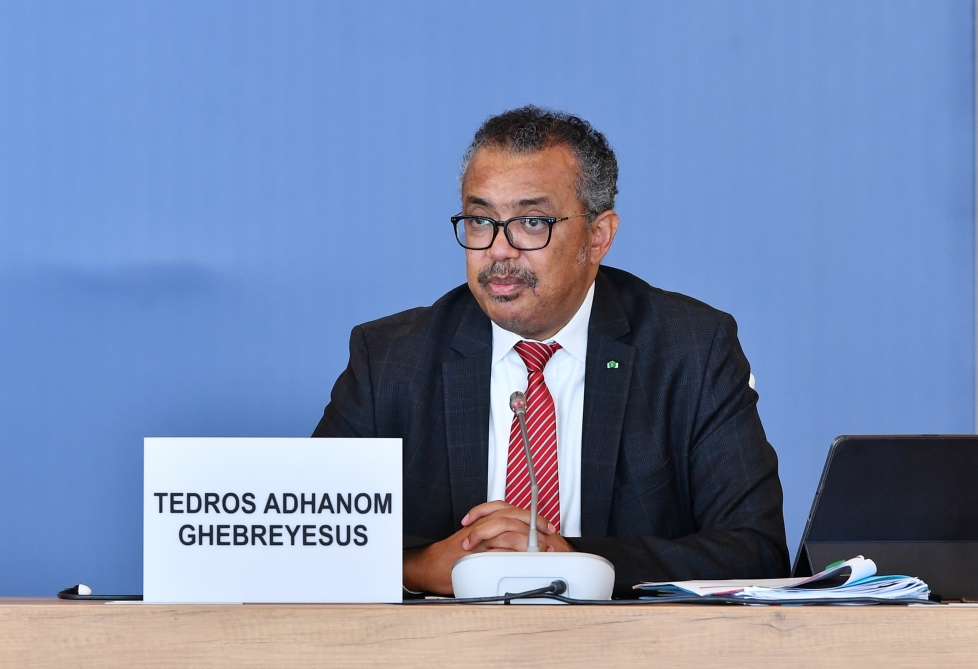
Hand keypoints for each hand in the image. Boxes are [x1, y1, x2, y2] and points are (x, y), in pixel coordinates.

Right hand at [402, 501, 572, 594]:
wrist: (431, 564)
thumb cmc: (453, 554)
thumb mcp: (478, 539)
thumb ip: (497, 537)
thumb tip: (524, 544)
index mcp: (486, 520)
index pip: (514, 511)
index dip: (534, 518)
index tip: (548, 528)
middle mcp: (483, 525)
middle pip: (513, 516)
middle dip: (535, 526)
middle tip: (548, 538)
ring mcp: (479, 539)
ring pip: (507, 530)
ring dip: (526, 540)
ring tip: (537, 550)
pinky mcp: (474, 553)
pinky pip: (495, 549)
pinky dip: (510, 553)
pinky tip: (519, 559)